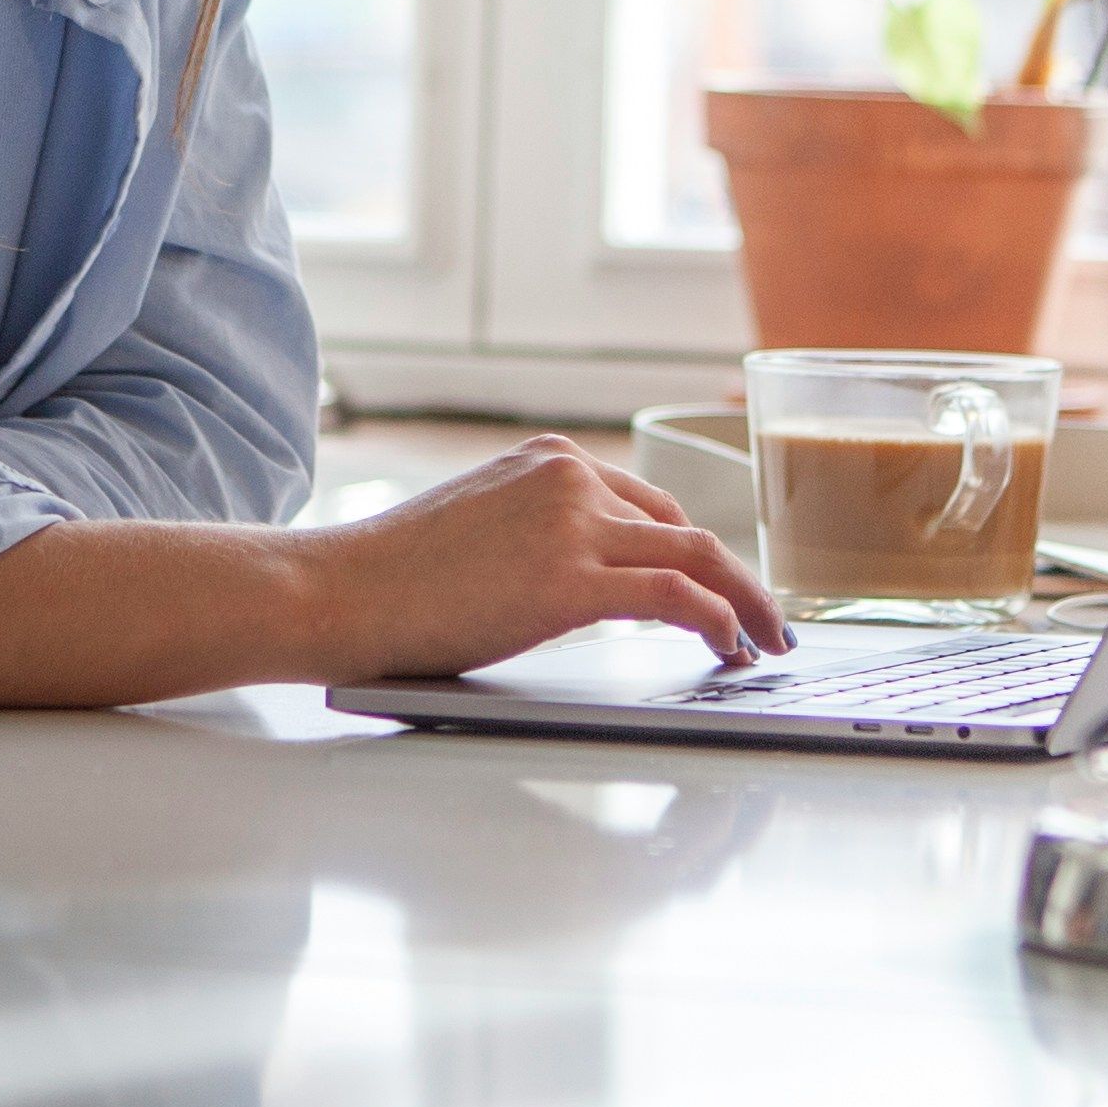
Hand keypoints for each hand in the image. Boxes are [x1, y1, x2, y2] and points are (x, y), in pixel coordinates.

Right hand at [306, 436, 783, 679]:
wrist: (339, 590)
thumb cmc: (391, 578)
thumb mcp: (479, 528)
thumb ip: (536, 535)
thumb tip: (581, 585)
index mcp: (547, 460)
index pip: (646, 503)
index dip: (691, 553)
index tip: (717, 589)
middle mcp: (569, 478)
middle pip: (685, 525)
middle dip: (735, 576)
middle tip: (767, 619)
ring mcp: (572, 523)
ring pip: (697, 554)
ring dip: (747, 601)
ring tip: (768, 640)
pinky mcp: (568, 578)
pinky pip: (674, 593)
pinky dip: (716, 619)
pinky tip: (729, 646)